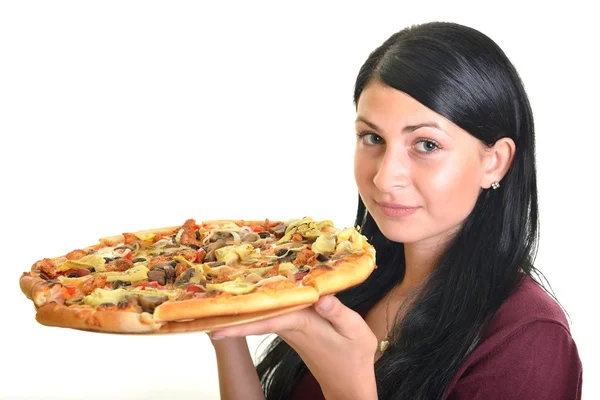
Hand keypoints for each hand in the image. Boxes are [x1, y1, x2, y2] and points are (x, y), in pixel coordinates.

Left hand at [210, 295, 377, 399]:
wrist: (349, 382)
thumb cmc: (354, 357)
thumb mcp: (355, 331)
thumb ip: (338, 313)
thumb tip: (322, 297)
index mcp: (302, 325)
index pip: (265, 320)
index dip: (241, 322)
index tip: (214, 326)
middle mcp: (290, 327)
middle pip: (256, 315)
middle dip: (233, 309)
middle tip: (206, 298)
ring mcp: (289, 329)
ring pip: (262, 314)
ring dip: (244, 304)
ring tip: (224, 287)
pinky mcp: (292, 329)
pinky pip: (271, 314)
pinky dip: (262, 303)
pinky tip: (256, 290)